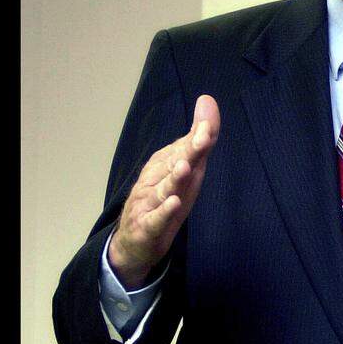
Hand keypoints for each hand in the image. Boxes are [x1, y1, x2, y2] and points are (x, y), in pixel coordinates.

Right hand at [107, 95, 219, 288]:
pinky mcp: (147, 227)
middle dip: (189, 151)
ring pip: (163, 190)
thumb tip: (208, 101)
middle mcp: (156, 180)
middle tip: (203, 138)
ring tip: (184, 168)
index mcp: (166, 165)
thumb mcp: (185, 171)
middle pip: (174, 164)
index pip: (185, 149)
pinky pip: (156, 219)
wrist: (133, 242)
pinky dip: (164, 213)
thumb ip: (197, 140)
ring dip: (174, 179)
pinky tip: (174, 204)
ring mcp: (149, 204)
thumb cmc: (163, 200)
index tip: (209, 126)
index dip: (198, 138)